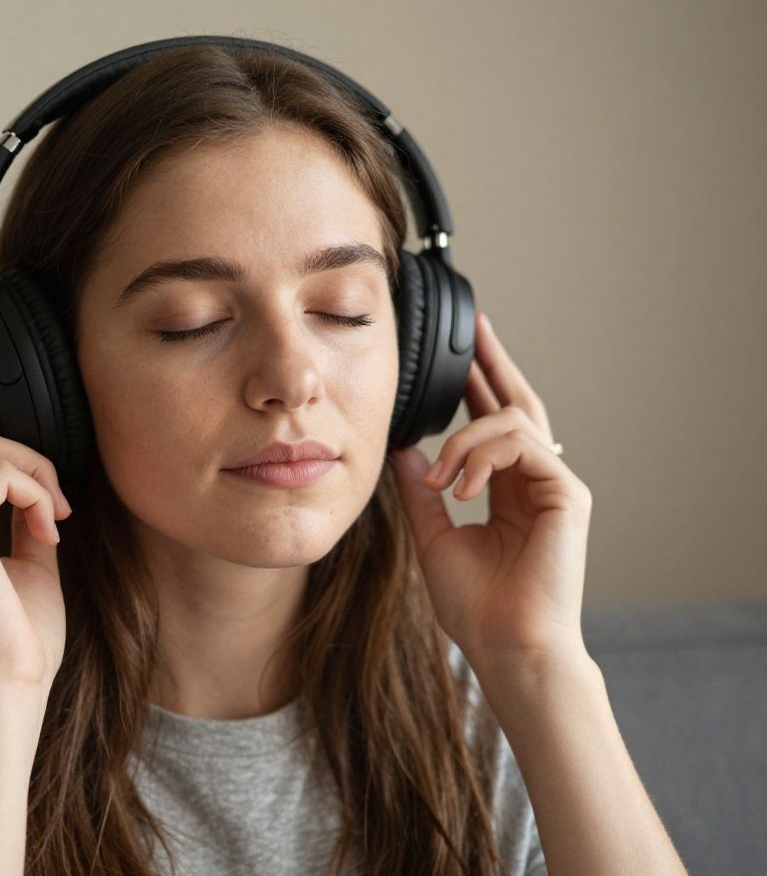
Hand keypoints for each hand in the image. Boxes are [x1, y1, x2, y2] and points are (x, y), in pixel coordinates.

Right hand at [0, 342, 72, 703]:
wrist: (6, 687)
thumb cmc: (15, 638)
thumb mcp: (25, 561)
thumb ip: (23, 515)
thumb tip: (40, 485)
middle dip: (19, 448)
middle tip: (58, 499)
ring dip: (36, 476)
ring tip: (57, 521)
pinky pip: (1, 474)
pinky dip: (37, 494)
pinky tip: (50, 530)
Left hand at [389, 311, 592, 670]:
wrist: (506, 648)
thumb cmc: (477, 607)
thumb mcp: (434, 536)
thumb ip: (422, 490)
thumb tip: (404, 450)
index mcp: (508, 490)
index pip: (493, 423)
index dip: (476, 385)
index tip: (456, 352)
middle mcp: (536, 481)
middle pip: (518, 403)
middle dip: (493, 363)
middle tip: (474, 327)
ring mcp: (557, 485)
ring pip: (513, 421)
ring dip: (464, 439)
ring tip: (441, 479)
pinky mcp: (569, 494)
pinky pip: (525, 444)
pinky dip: (484, 456)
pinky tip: (462, 487)